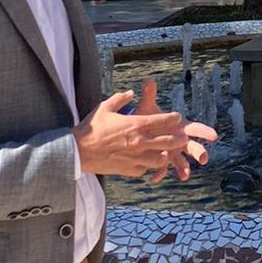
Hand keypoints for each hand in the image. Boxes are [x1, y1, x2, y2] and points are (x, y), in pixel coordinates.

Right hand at [74, 80, 217, 181]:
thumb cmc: (91, 128)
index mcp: (135, 124)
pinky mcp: (130, 170)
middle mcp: (139, 142)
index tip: (177, 117)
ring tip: (167, 151)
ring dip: (166, 154)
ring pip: (161, 159)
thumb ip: (121, 98)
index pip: (162, 120)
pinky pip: (146, 169)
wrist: (78, 151)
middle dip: (178, 138)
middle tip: (183, 136)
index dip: (173, 118)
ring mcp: (136, 158)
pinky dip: (149, 165)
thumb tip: (131, 92)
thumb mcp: (105, 107)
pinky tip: (147, 162)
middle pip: (168, 141)